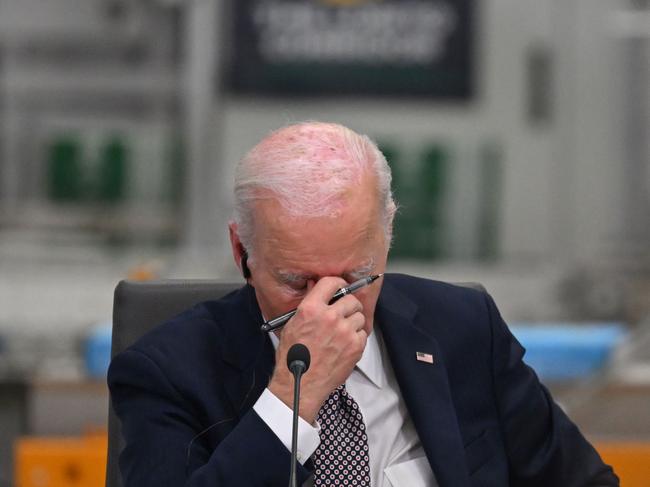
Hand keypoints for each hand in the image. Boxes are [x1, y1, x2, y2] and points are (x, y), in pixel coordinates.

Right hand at [268, 277, 367, 422]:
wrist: (300, 384)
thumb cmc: (293, 356)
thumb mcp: (292, 324)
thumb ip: (308, 304)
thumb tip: (315, 287)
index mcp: (311, 308)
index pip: (332, 283)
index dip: (339, 284)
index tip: (341, 288)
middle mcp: (329, 317)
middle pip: (351, 299)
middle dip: (349, 306)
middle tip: (344, 314)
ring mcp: (344, 332)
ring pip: (360, 316)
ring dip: (353, 322)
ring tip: (342, 333)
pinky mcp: (355, 346)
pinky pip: (363, 333)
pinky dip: (357, 337)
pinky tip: (345, 344)